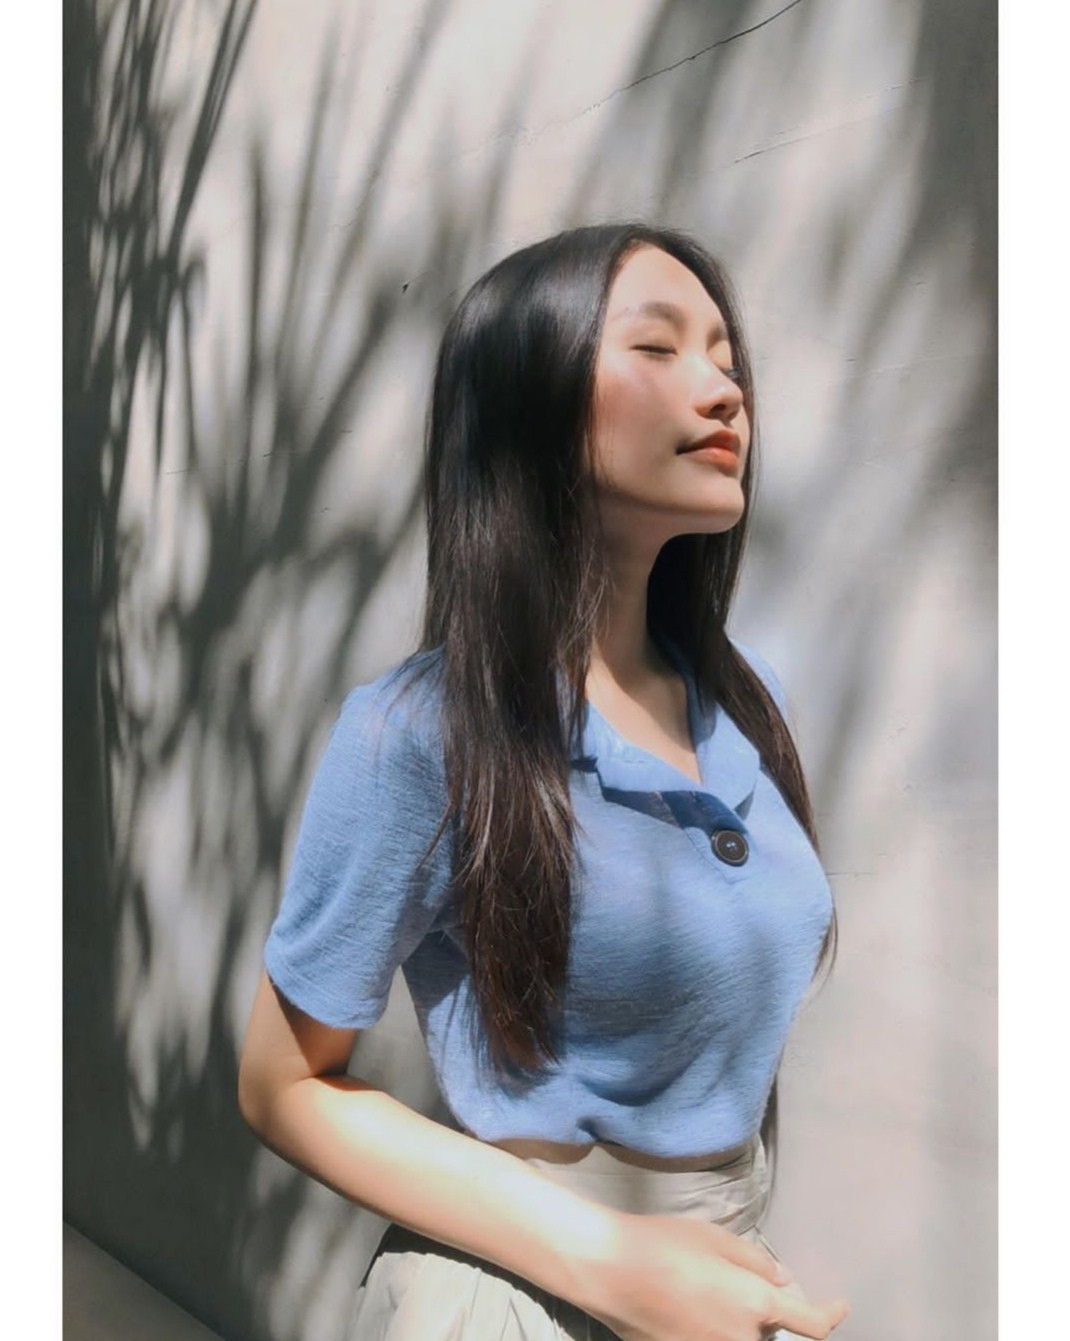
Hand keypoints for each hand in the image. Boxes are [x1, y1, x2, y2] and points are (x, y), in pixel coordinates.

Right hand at [585, 1212, 849, 1340]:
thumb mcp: (715, 1238)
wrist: (610, 1270)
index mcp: (754, 1303)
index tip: (840, 1308)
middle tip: (744, 1287)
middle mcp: (740, 1339)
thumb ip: (755, 1261)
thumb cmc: (662, 1245)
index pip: (811, 1324)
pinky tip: (691, 1305)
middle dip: (770, 1318)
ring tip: (709, 1293)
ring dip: (740, 1324)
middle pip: (773, 1338)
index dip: (831, 1316)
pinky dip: (713, 1327)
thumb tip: (780, 1281)